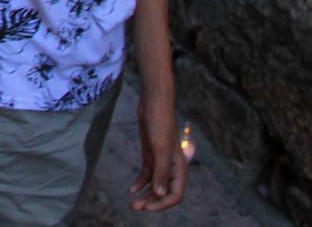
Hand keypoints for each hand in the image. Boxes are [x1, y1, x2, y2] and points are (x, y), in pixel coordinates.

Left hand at [129, 93, 186, 210]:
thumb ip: (161, 172)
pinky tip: (131, 189)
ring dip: (145, 194)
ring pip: (155, 185)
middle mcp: (171, 167)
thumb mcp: (158, 148)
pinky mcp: (151, 154)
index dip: (163, 204)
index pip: (175, 195)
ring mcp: (160, 161)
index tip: (147, 206)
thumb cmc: (159, 123)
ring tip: (132, 204)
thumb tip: (161, 194)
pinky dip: (140, 183)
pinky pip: (147, 174)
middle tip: (135, 208)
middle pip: (164, 192)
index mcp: (179, 168)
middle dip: (151, 201)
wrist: (153, 103)